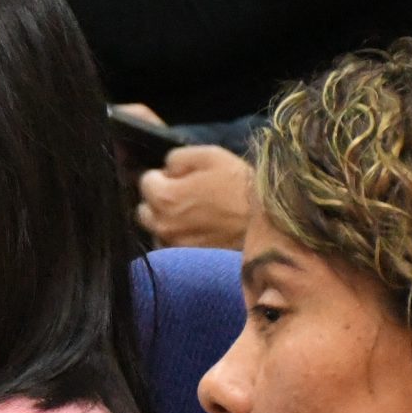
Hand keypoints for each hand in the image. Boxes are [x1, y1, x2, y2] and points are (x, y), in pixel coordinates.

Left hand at [137, 145, 255, 248]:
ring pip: (156, 228)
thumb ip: (178, 158)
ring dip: (167, 219)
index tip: (179, 176)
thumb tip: (166, 169)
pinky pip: (171, 243)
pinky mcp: (187, 257)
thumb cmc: (239, 184)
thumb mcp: (209, 155)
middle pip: (145, 209)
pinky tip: (198, 227)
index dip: (162, 175)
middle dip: (158, 199)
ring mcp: (173, 244)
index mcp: (165, 198)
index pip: (146, 181)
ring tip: (192, 211)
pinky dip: (178, 234)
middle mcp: (162, 224)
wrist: (266, 220)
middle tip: (184, 193)